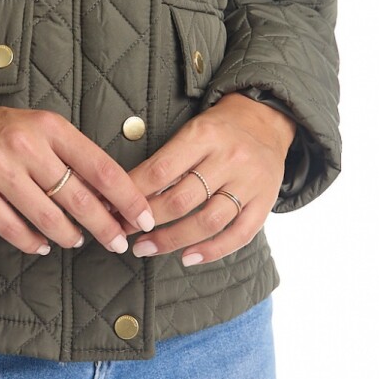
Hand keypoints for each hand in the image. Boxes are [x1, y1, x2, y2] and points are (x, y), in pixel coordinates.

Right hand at [0, 84, 155, 256]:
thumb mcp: (31, 127)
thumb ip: (66, 156)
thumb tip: (109, 195)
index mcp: (47, 125)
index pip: (101, 166)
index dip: (127, 197)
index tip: (143, 216)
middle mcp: (24, 145)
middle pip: (79, 197)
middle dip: (105, 227)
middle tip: (118, 244)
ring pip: (48, 217)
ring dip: (68, 236)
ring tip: (76, 241)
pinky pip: (12, 229)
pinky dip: (32, 242)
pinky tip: (41, 245)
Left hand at [122, 92, 295, 266]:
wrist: (266, 120)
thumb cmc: (218, 128)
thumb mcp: (190, 130)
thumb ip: (163, 160)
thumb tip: (124, 191)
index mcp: (204, 136)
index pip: (161, 170)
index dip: (134, 193)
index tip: (112, 208)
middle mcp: (229, 159)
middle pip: (182, 200)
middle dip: (148, 221)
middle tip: (124, 232)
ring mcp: (250, 183)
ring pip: (208, 221)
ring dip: (172, 240)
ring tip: (146, 248)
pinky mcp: (265, 202)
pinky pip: (239, 235)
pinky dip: (212, 251)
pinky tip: (188, 258)